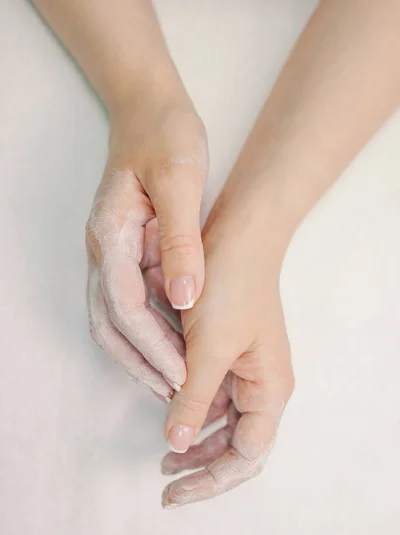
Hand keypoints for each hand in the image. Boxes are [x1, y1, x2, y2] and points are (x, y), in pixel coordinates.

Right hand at [86, 89, 207, 396]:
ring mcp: (109, 254)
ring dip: (141, 356)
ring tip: (174, 385)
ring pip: (114, 320)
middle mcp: (102, 251)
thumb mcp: (181, 181)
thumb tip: (184, 298)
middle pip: (110, 323)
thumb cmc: (166, 136)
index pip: (126, 306)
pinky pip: (127, 306)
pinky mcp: (123, 255)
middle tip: (176, 395)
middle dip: (142, 363)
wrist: (149, 110)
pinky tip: (173, 348)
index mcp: (111, 234)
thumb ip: (181, 240)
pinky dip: (146, 334)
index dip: (155, 346)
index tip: (185, 376)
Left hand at [161, 197, 294, 506]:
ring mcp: (247, 371)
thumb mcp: (208, 349)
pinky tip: (172, 414)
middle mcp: (263, 386)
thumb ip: (192, 400)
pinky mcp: (231, 355)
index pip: (245, 456)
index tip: (173, 492)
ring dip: (196, 442)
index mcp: (269, 390)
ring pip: (224, 424)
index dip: (210, 480)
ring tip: (165, 460)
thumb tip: (176, 446)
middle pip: (238, 446)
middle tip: (167, 483)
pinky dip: (193, 412)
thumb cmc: (232, 287)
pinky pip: (214, 397)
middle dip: (203, 467)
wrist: (240, 234)